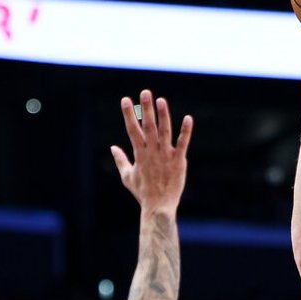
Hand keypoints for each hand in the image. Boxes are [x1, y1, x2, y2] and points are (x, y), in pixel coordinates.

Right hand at [111, 90, 192, 211]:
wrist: (158, 207)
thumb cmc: (142, 193)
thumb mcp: (127, 176)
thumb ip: (120, 160)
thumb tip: (112, 147)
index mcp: (139, 154)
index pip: (132, 130)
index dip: (128, 114)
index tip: (125, 100)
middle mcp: (152, 152)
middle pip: (148, 127)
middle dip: (146, 109)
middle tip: (145, 92)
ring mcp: (165, 156)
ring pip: (164, 132)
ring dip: (163, 115)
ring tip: (161, 100)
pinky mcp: (178, 161)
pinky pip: (182, 143)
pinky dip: (185, 131)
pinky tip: (188, 118)